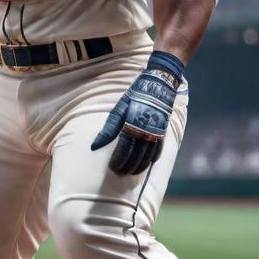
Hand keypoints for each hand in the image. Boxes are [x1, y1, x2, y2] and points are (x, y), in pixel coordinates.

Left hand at [90, 53, 182, 175]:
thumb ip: (108, 129)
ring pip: (147, 156)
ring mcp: (157, 133)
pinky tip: (146, 165)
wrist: (159, 85)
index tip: (113, 168)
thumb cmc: (135, 95)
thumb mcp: (119, 109)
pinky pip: (158, 150)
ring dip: (139, 166)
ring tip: (130, 173)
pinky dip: (151, 160)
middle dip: (127, 166)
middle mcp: (146, 131)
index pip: (125, 149)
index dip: (119, 160)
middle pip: (136, 156)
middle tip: (119, 173)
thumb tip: (94, 146)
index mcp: (133, 124)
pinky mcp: (164, 132)